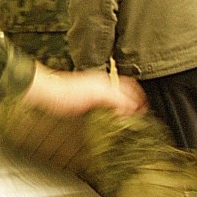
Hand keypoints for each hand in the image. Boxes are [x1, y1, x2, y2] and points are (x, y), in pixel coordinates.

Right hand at [23, 65, 147, 117]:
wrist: (51, 90)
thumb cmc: (61, 95)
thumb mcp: (82, 97)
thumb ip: (95, 102)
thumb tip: (104, 110)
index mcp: (99, 80)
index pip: (124, 83)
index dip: (134, 94)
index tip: (140, 104)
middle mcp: (103, 80)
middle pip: (130, 86)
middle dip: (140, 98)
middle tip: (145, 110)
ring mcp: (102, 86)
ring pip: (127, 93)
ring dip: (136, 104)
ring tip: (140, 114)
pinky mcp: (99, 93)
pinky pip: (119, 101)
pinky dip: (126, 108)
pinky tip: (128, 116)